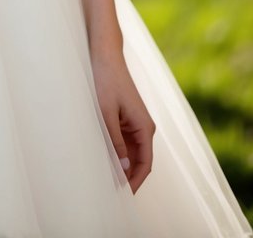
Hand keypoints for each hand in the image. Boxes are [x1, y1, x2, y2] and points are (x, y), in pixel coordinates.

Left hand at [91, 51, 154, 193]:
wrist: (106, 57)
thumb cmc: (107, 82)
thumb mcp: (107, 113)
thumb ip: (115, 140)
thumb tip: (122, 166)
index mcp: (145, 127)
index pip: (146, 163)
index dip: (136, 181)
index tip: (124, 194)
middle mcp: (144, 128)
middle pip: (140, 161)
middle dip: (128, 176)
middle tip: (112, 191)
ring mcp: (136, 124)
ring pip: (132, 153)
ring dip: (122, 165)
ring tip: (107, 178)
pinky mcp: (128, 120)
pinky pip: (125, 143)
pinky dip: (118, 153)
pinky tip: (106, 160)